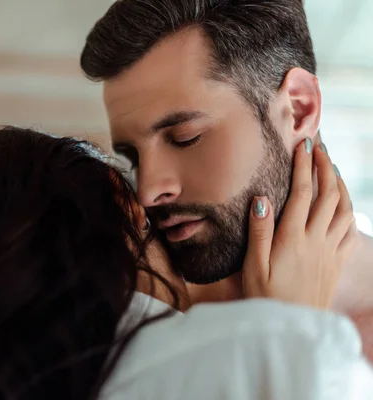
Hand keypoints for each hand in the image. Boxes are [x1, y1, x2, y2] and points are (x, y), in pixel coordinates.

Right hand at [243, 139, 356, 308]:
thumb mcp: (253, 266)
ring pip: (344, 209)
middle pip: (329, 195)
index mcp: (293, 238)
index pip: (302, 193)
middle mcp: (316, 240)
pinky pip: (351, 231)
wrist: (291, 328)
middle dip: (326, 166)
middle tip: (319, 148)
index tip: (303, 143)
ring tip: (332, 169)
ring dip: (340, 184)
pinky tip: (343, 205)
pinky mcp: (337, 263)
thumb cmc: (266, 297)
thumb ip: (259, 231)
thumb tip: (262, 199)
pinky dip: (349, 211)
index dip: (303, 165)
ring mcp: (330, 251)